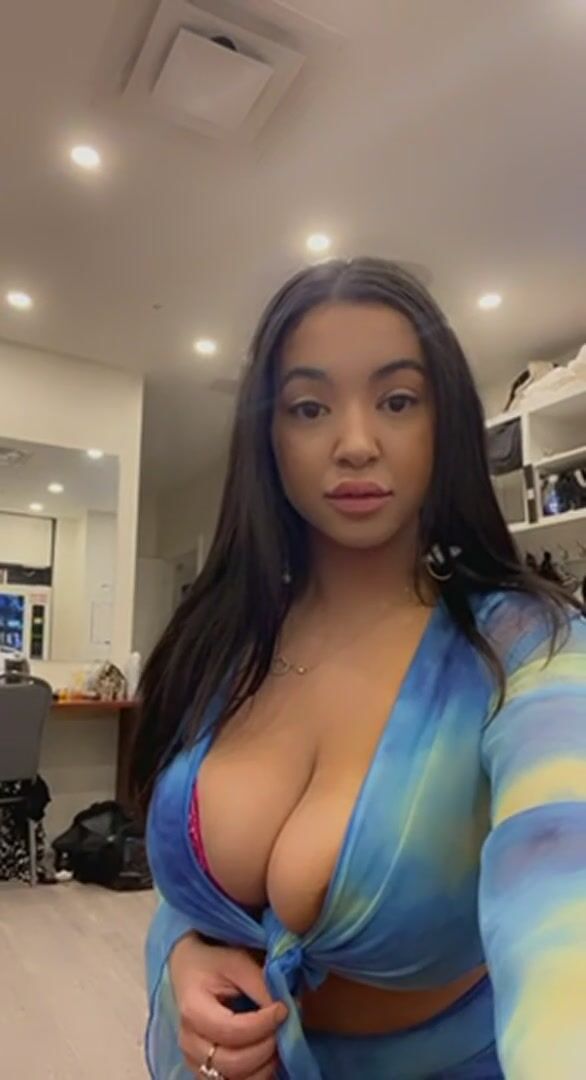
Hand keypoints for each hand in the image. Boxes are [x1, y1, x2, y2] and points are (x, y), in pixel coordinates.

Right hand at [169, 933, 287, 1078]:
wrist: (188, 970)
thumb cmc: (213, 963)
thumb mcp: (237, 962)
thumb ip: (262, 984)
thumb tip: (288, 1009)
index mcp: (193, 1011)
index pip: (233, 1031)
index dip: (264, 1024)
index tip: (284, 1009)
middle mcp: (189, 1042)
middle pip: (233, 1064)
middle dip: (267, 1049)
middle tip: (285, 1028)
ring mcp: (194, 1061)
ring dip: (264, 1066)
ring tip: (278, 1041)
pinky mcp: (202, 1071)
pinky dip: (255, 1075)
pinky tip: (267, 1055)